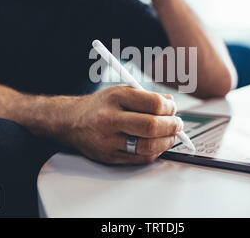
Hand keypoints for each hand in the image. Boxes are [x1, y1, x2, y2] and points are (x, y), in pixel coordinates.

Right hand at [56, 85, 182, 164]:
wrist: (71, 122)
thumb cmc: (100, 106)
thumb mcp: (121, 91)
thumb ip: (146, 97)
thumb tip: (171, 104)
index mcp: (115, 98)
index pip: (153, 103)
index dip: (170, 107)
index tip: (173, 108)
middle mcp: (110, 119)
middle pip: (152, 126)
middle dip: (172, 126)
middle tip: (177, 124)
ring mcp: (109, 141)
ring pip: (148, 146)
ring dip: (166, 141)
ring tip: (170, 135)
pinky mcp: (110, 157)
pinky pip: (141, 158)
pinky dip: (155, 152)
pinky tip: (156, 144)